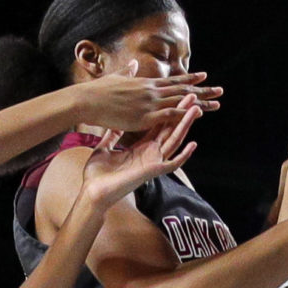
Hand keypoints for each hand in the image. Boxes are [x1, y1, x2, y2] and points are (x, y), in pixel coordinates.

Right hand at [70, 64, 221, 134]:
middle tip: (220, 90)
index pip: (173, 80)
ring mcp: (150, 103)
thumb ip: (127, 71)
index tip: (204, 77)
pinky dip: (185, 112)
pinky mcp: (145, 116)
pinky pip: (170, 114)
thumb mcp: (115, 78)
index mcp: (146, 83)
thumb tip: (133, 63)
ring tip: (217, 103)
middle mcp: (152, 90)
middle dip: (203, 90)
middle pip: (183, 89)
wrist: (88, 99)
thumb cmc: (98, 91)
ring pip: (181, 100)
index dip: (190, 79)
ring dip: (200, 102)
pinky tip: (198, 113)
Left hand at [77, 103, 200, 212]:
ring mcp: (152, 163)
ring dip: (185, 125)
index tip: (174, 96)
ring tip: (195, 110)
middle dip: (180, 112)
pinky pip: (172, 164)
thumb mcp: (104, 148)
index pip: (158, 126)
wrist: (92, 192)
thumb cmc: (97, 174)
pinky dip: (183, 155)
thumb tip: (113, 123)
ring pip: (174, 141)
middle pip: (170, 130)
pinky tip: (193, 144)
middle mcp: (149, 154)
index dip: (167, 111)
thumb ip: (112, 136)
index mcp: (139, 148)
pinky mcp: (152, 172)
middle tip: (192, 96)